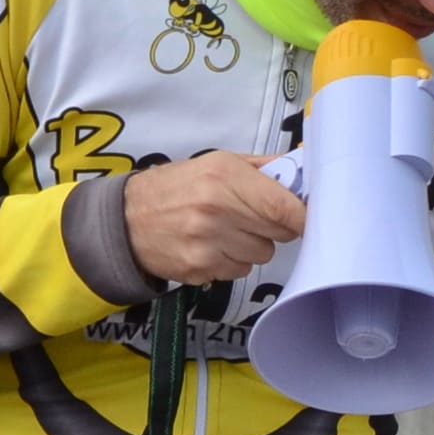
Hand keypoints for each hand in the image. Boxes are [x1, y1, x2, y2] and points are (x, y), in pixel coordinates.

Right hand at [120, 153, 307, 283]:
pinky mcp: (199, 270)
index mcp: (224, 177)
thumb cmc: (176, 187)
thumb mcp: (216, 162)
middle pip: (279, 233)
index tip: (307, 217)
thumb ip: (262, 168)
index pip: (283, 207)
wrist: (125, 219)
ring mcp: (207, 244)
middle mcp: (216, 210)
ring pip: (262, 255)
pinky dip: (233, 262)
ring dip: (252, 246)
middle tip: (255, 217)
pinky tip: (213, 247)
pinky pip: (239, 272)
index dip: (302, 216)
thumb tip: (302, 168)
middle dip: (275, 227)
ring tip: (227, 231)